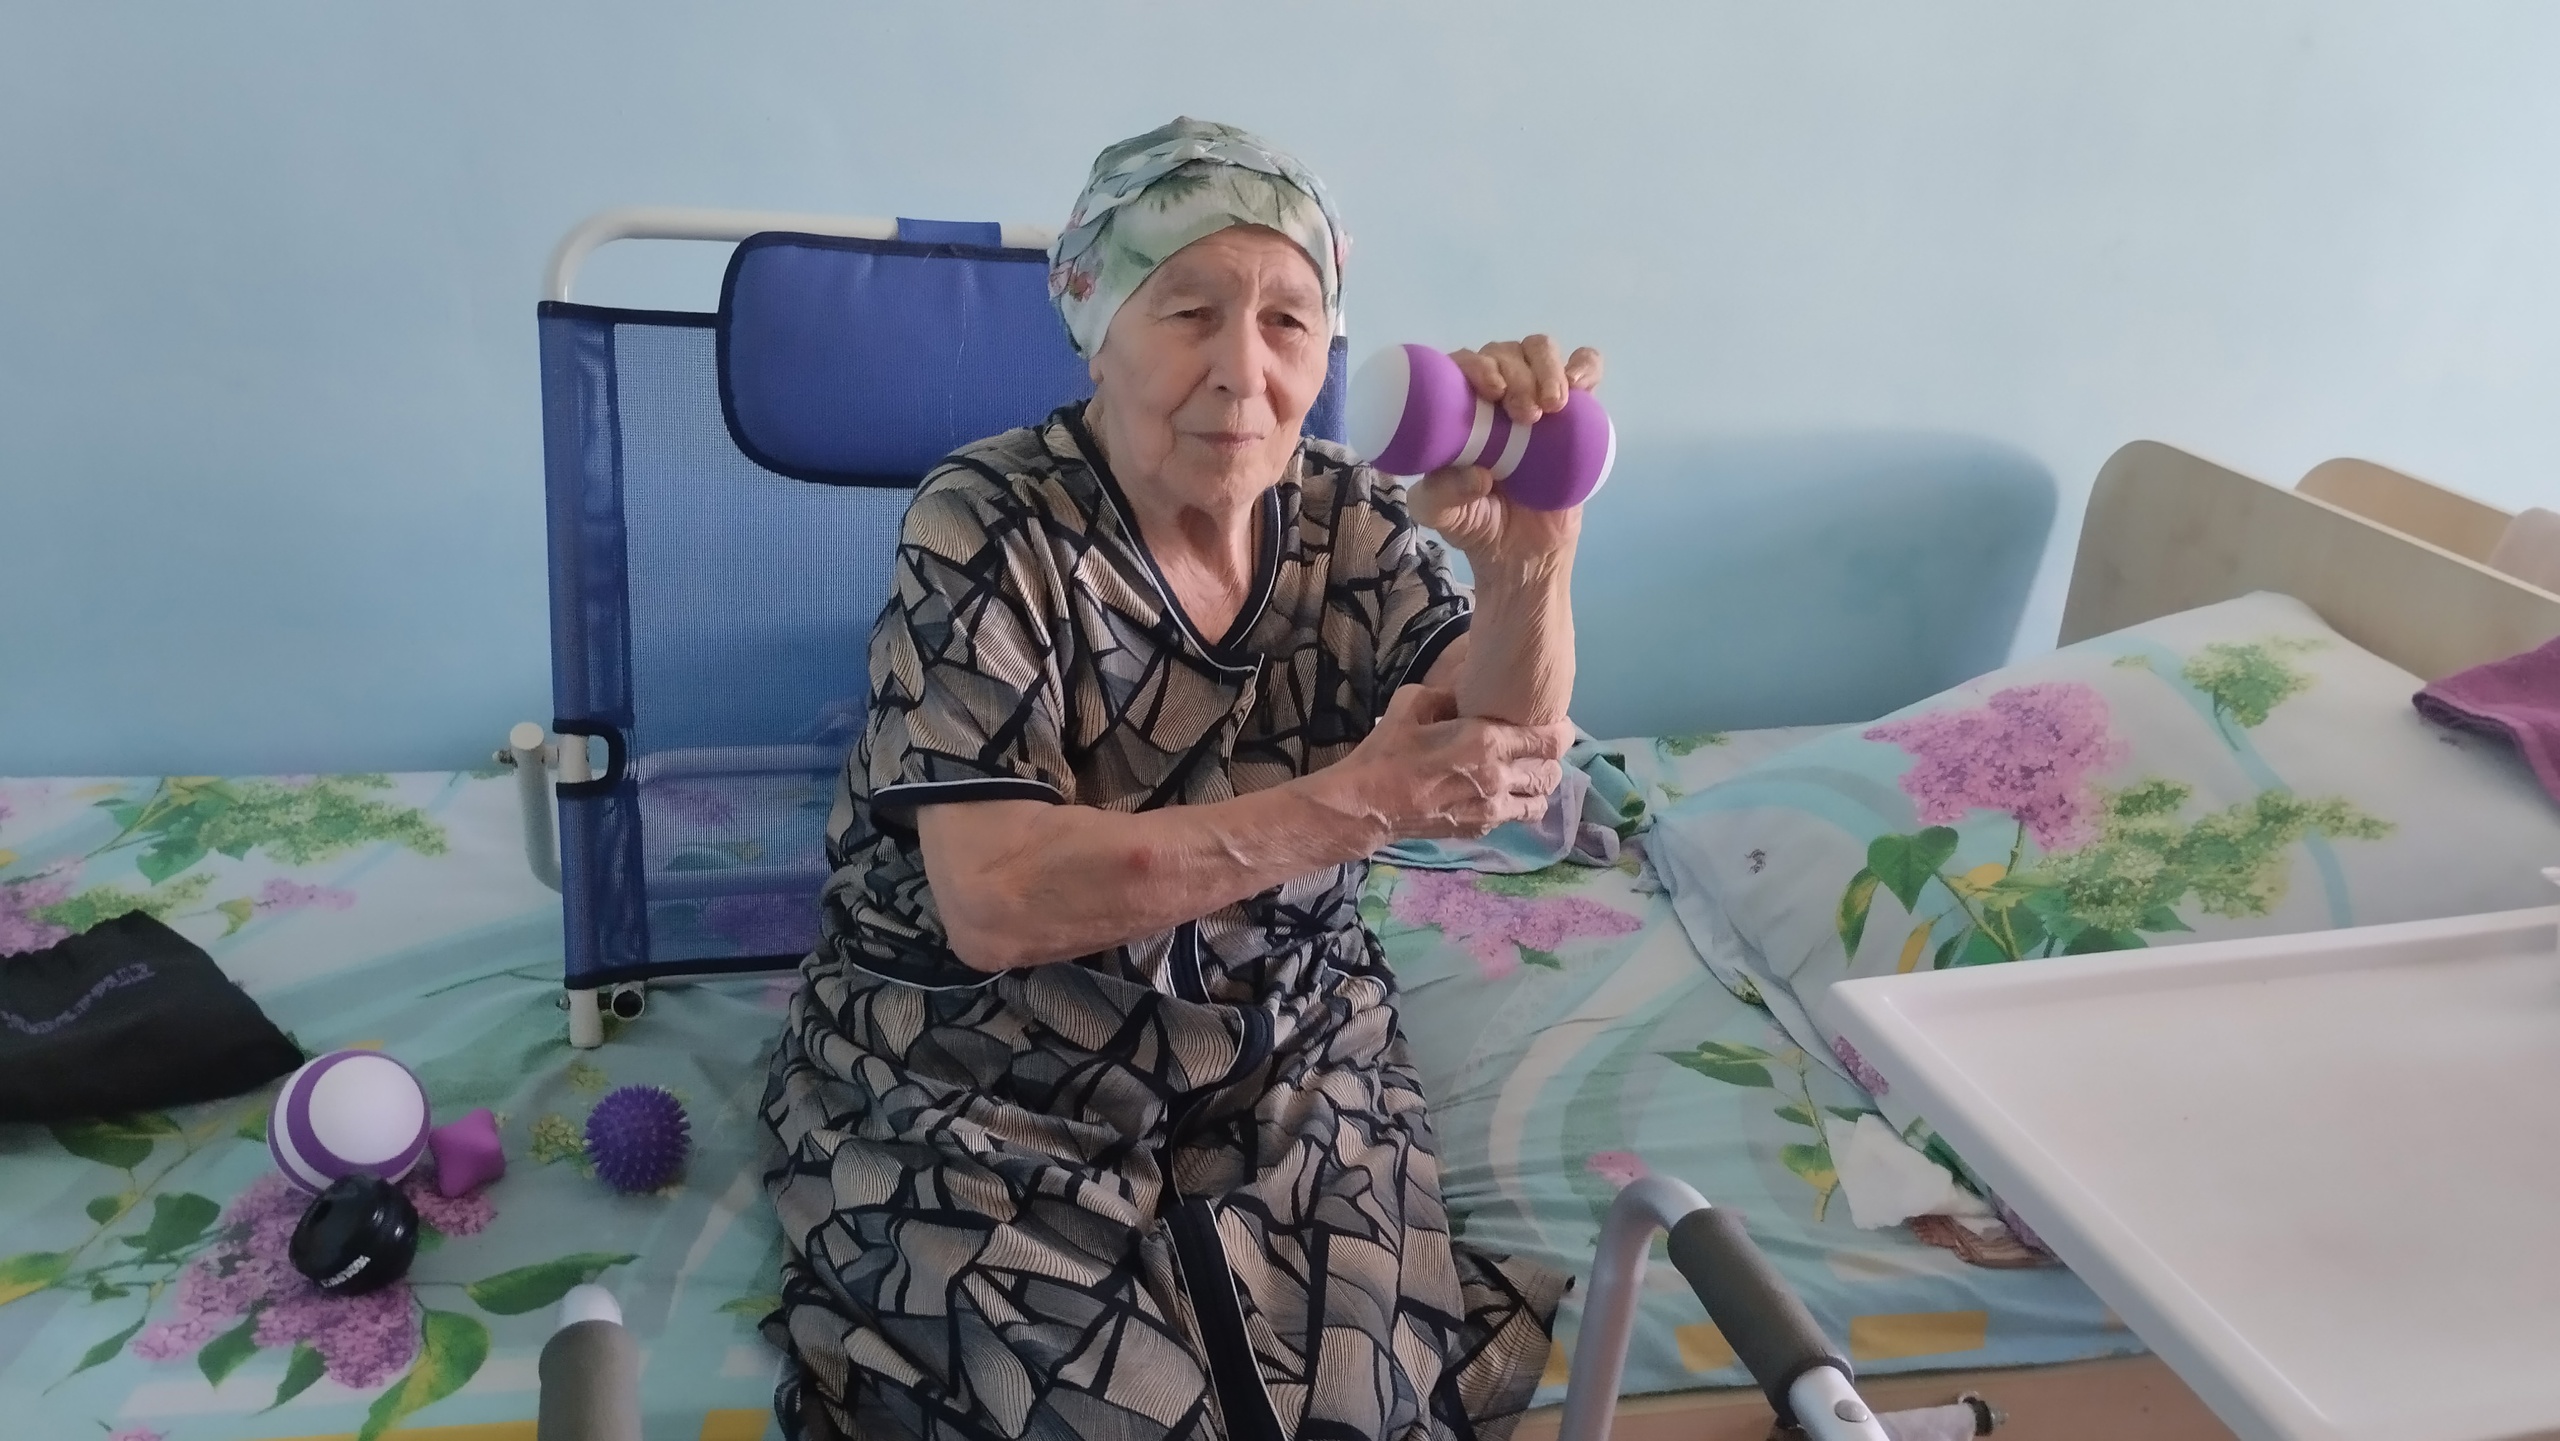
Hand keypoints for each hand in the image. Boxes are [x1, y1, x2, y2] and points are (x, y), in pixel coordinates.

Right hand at [1324, 684, 1573, 843]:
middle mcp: (1498, 778)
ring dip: (1538, 787)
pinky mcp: (1480, 829)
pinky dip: (1517, 806)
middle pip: (1551, 773)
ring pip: (1540, 802)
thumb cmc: (1387, 752)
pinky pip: (1515, 818)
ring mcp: (1491, 809)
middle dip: (1550, 759)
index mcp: (1487, 743)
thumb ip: (1448, 694)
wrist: (1367, 805)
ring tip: (1526, 776)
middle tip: (1539, 749)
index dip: (1560, 731)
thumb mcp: (1413, 703)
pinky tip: (1502, 795)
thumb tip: (1465, 690)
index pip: (1549, 740)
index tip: (1554, 723)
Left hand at [1409, 335, 1604, 567]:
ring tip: (1553, 406)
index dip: (1477, 365)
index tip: (1493, 392)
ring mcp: (1535, 396)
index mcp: (1456, 406)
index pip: (1461, 363)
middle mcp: (1494, 392)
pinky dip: (1584, 365)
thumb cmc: (1475, 524)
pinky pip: (1583, 369)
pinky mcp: (1574, 411)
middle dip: (1517, 374)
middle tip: (1527, 415)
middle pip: (1504, 352)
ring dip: (1547, 367)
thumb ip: (1442, 497)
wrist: (1523, 553)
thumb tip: (1477, 474)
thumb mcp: (1442, 516)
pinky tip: (1580, 386)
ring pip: (1540, 350)